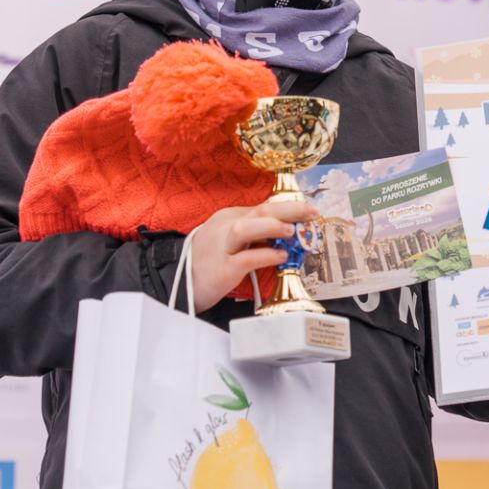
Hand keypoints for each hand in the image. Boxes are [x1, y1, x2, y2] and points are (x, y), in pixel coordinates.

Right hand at [187, 201, 317, 312]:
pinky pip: (244, 259)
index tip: (310, 211)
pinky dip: (264, 256)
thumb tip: (283, 229)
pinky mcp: (221, 269)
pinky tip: (279, 256)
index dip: (290, 208)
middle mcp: (226, 227)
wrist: (176, 281)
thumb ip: (252, 233)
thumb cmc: (207, 261)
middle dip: (289, 209)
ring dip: (272, 227)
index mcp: (229, 218)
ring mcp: (222, 248)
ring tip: (293, 230)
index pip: (264, 207)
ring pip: (245, 228)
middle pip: (260, 210)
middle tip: (312, 212)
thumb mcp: (228, 239)